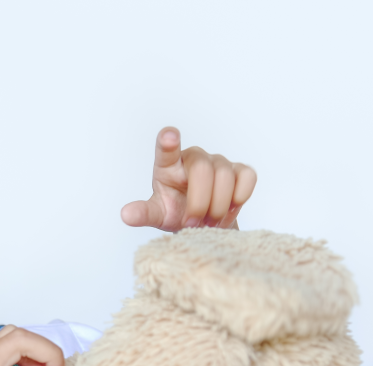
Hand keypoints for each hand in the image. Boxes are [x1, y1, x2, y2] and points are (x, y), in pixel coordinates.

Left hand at [120, 127, 256, 231]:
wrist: (203, 223)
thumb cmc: (176, 212)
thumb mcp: (158, 215)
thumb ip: (143, 213)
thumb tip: (126, 214)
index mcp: (168, 166)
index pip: (166, 149)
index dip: (168, 142)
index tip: (169, 136)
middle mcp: (193, 158)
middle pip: (202, 170)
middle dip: (200, 202)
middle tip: (194, 223)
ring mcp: (218, 162)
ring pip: (225, 176)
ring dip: (218, 207)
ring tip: (209, 223)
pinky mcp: (240, 170)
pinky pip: (247, 178)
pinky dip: (239, 198)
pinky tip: (229, 210)